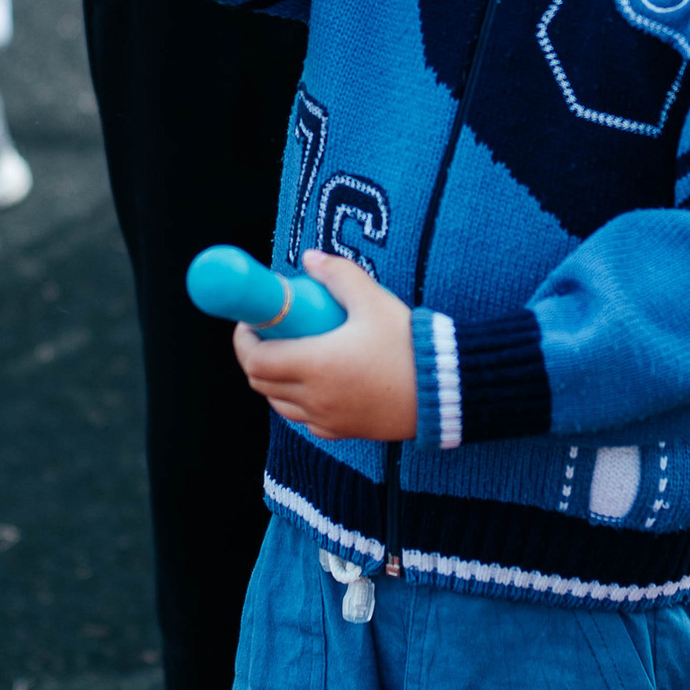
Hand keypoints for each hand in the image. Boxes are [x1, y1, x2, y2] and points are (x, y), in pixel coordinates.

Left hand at [234, 248, 419, 444]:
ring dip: (275, 380)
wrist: (446, 390)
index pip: (255, 360)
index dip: (244, 340)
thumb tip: (310, 258)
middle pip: (261, 383)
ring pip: (280, 403)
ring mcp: (327, 418)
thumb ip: (339, 274)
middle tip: (269, 332)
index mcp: (314, 365)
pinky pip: (305, 418)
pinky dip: (298, 400)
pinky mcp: (342, 431)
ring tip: (292, 353)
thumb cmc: (409, 345)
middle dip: (256, 356)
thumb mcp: (373, 300)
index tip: (250, 321)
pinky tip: (317, 380)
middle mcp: (314, 398)